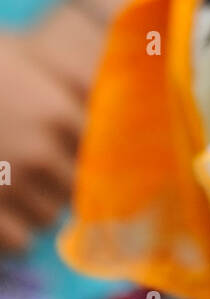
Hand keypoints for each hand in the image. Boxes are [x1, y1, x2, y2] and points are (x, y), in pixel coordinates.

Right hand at [0, 0, 137, 251]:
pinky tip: (10, 218)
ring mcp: (11, 185)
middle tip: (52, 177)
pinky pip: (19, 242)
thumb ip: (71, 79)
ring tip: (28, 194)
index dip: (98, 160)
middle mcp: (41, 154)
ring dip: (43, 209)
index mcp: (58, 115)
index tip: (95, 161)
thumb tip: (111, 90)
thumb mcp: (27, 56)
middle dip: (68, 185)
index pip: (103, 154)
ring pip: (50, 217)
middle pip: (79, 189)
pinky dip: (18, 236)